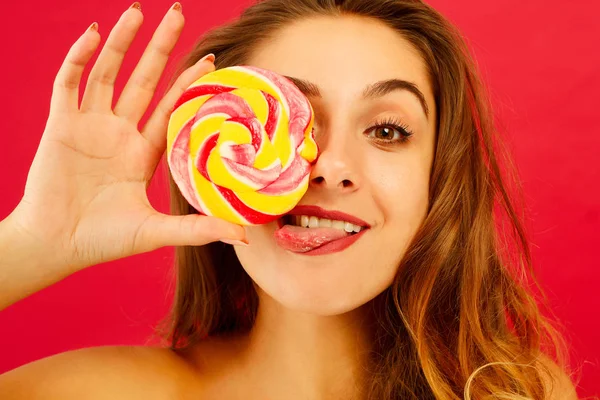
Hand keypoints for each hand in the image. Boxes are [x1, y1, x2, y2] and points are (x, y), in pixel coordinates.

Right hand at [9, 3, 246, 272]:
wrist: (56, 246)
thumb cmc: (104, 240)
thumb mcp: (157, 232)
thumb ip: (199, 230)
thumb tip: (245, 238)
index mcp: (143, 153)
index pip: (171, 108)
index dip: (189, 84)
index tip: (211, 60)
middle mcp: (119, 133)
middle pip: (144, 80)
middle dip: (161, 48)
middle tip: (178, 14)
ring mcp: (89, 126)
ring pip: (107, 73)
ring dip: (121, 42)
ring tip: (138, 11)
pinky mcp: (61, 125)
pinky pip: (68, 84)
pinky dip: (79, 58)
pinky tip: (93, 34)